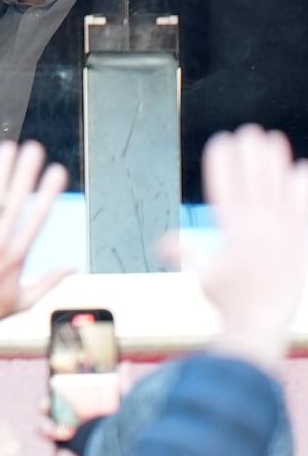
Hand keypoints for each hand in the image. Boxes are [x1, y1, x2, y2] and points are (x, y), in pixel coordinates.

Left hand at [0, 140, 71, 323]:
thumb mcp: (25, 301)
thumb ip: (50, 282)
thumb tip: (73, 268)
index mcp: (19, 253)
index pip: (38, 217)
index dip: (48, 193)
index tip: (57, 171)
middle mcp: (1, 241)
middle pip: (17, 201)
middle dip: (26, 173)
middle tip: (34, 147)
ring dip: (0, 171)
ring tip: (7, 147)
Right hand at [162, 126, 307, 371]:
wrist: (259, 324)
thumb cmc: (226, 302)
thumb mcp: (201, 276)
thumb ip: (184, 253)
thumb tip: (163, 243)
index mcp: (232, 232)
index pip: (225, 188)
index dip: (222, 163)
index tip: (220, 141)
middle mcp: (259, 228)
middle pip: (254, 182)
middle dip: (250, 155)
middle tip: (248, 132)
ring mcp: (283, 233)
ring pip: (279, 188)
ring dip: (275, 162)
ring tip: (273, 138)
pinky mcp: (299, 241)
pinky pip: (303, 208)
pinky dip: (303, 188)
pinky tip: (302, 168)